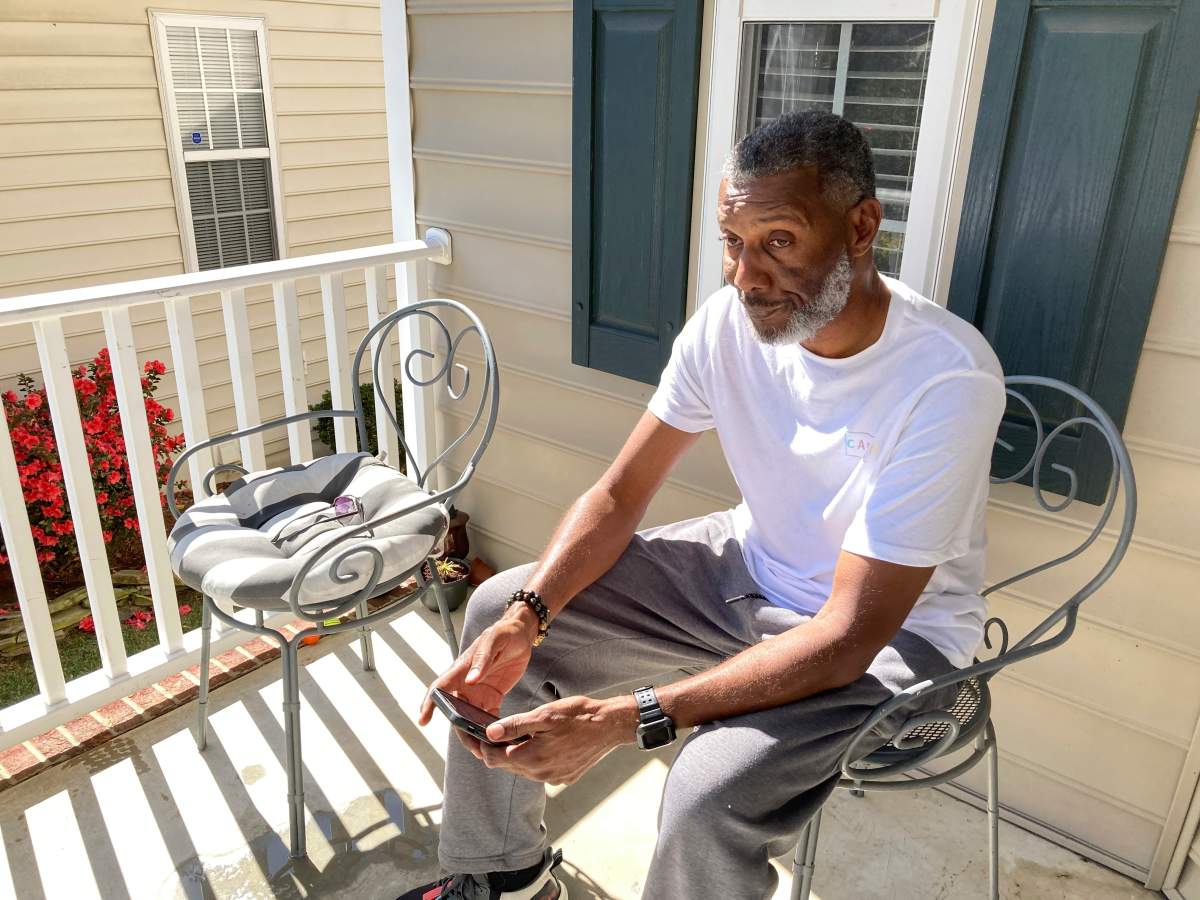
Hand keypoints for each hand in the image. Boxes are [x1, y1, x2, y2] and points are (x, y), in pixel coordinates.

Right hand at [418, 604, 539, 759]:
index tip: (423, 721)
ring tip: (487, 753)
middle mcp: (466, 684)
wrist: (522, 634)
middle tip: (475, 750)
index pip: (439, 689)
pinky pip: (488, 717)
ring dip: (476, 735)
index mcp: (461, 670)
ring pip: (471, 719)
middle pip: (456, 712)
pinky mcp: (492, 697)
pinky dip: (491, 730)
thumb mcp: (495, 641)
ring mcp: (478, 692)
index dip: (429, 705)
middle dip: (462, 732)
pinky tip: (500, 741)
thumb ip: (482, 659)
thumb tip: (470, 680)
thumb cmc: (505, 633)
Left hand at [478, 695, 638, 784]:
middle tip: (495, 732)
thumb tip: (489, 732)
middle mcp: (541, 774)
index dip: (483, 746)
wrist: (611, 726)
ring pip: (523, 769)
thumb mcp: (544, 715)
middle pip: (506, 765)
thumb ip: (514, 726)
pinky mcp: (564, 777)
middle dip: (498, 750)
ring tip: (519, 736)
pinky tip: (541, 743)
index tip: (479, 734)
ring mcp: (553, 778)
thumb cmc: (578, 716)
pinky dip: (535, 759)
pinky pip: (540, 771)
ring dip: (517, 755)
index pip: (493, 758)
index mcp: (532, 758)